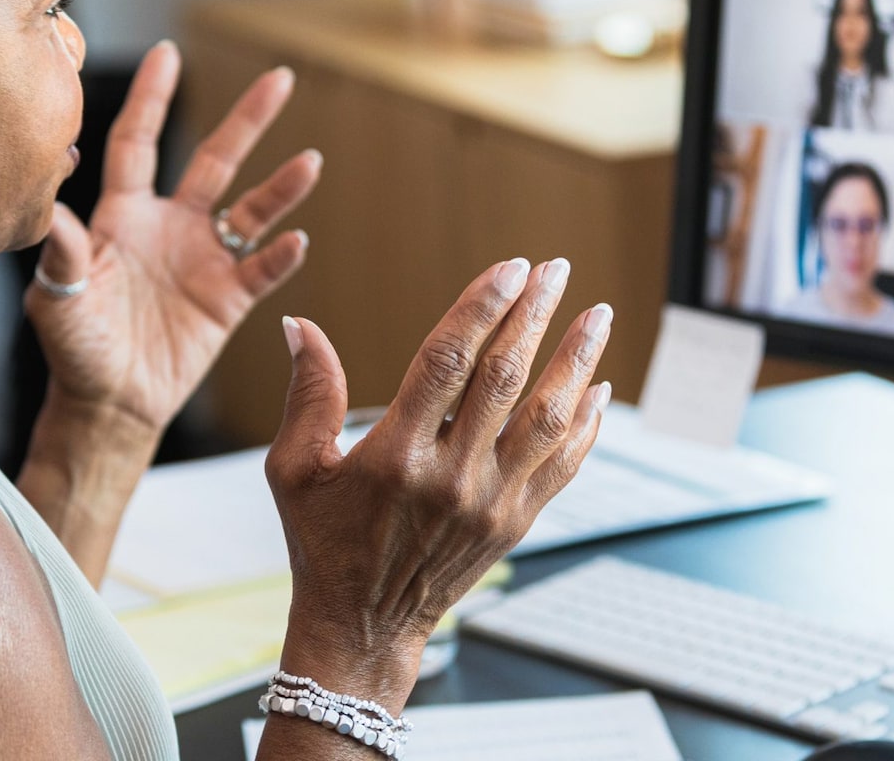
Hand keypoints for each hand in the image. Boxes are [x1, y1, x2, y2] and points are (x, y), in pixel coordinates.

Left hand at [27, 41, 320, 434]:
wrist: (108, 403)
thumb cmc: (73, 348)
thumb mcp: (56, 297)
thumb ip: (62, 251)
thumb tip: (52, 207)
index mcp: (124, 215)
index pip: (139, 142)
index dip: (152, 98)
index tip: (168, 53)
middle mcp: (170, 226)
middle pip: (215, 159)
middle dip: (248, 119)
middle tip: (281, 78)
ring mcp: (204, 259)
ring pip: (252, 210)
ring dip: (282, 187)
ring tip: (311, 161)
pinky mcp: (228, 299)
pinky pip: (262, 269)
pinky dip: (281, 255)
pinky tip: (297, 239)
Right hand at [263, 258, 612, 710]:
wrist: (365, 626)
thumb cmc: (323, 542)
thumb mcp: (295, 470)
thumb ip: (307, 394)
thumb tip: (298, 325)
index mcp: (395, 455)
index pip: (447, 362)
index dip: (481, 308)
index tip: (509, 268)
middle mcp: (450, 478)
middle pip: (505, 379)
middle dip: (534, 316)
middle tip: (555, 270)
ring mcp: (491, 503)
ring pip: (547, 418)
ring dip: (576, 362)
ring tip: (597, 315)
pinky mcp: (515, 524)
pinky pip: (562, 465)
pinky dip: (585, 423)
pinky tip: (598, 386)